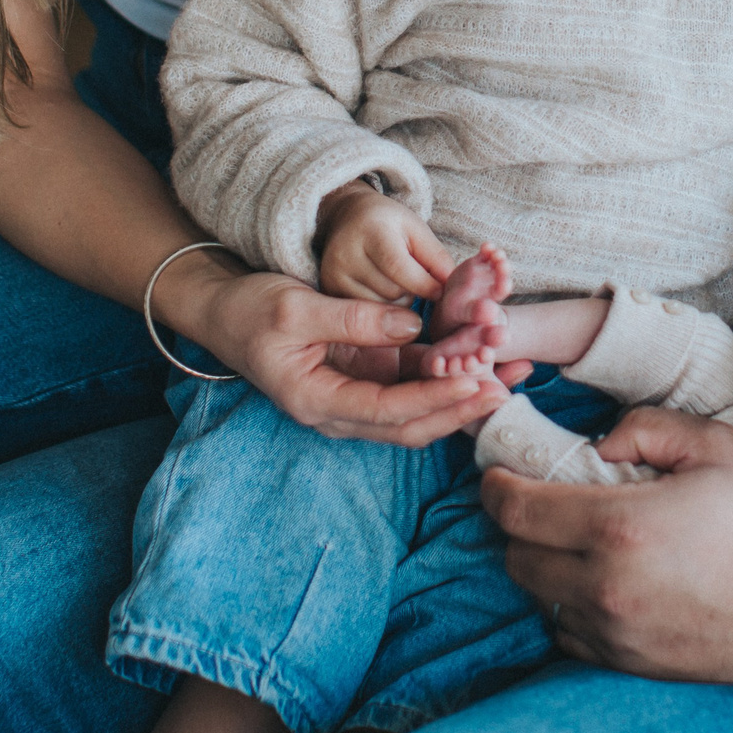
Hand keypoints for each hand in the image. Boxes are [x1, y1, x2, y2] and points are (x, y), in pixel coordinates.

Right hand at [182, 261, 506, 445]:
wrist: (224, 311)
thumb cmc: (250, 311)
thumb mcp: (295, 308)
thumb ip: (353, 318)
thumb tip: (412, 323)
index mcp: (317, 402)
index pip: (386, 411)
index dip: (433, 399)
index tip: (474, 382)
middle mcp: (340, 410)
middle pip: (411, 423)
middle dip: (460, 408)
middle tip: (506, 387)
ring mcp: (355, 395)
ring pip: (418, 407)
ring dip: (461, 392)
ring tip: (509, 371)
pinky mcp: (366, 376)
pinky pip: (412, 381)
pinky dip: (447, 371)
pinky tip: (481, 355)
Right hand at [314, 181, 456, 301]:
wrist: (348, 218)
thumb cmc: (390, 225)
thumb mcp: (418, 231)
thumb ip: (437, 258)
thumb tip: (450, 291)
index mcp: (372, 231)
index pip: (399, 268)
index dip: (425, 285)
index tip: (440, 292)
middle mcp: (345, 254)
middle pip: (391, 293)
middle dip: (411, 293)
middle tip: (412, 279)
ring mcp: (333, 276)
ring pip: (379, 310)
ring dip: (396, 306)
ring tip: (393, 283)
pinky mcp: (328, 293)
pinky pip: (363, 317)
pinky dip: (378, 312)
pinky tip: (378, 292)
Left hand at [480, 409, 732, 685]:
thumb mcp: (714, 446)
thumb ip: (645, 426)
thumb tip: (598, 445)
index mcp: (619, 526)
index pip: (516, 510)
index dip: (495, 487)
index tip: (499, 475)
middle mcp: (605, 585)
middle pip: (515, 555)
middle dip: (517, 524)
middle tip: (539, 501)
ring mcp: (613, 632)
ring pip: (537, 596)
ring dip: (543, 564)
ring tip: (574, 539)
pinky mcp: (626, 663)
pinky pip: (565, 631)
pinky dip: (568, 604)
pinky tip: (601, 580)